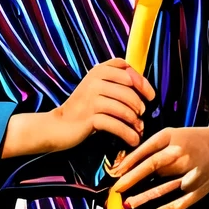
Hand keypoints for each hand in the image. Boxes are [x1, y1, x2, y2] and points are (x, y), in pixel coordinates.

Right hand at [1, 57, 153, 160]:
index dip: (142, 81)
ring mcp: (91, 98)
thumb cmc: (82, 110)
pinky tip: (133, 140)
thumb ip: (115, 84)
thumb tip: (144, 89)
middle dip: (139, 105)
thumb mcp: (96, 90)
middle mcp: (94, 81)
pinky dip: (128, 134)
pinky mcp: (90, 117)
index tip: (150, 96)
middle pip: (129, 89)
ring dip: (135, 121)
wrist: (58, 127)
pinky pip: (116, 124)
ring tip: (138, 130)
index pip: (126, 68)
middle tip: (141, 117)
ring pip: (124, 107)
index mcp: (98, 71)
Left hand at [112, 120, 208, 208]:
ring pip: (162, 188)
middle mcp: (182, 154)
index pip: (146, 151)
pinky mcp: (197, 191)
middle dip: (131, 179)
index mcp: (173, 138)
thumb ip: (152, 147)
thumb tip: (125, 164)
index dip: (128, 163)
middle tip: (115, 189)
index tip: (114, 172)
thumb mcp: (172, 135)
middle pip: (152, 167)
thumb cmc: (193, 140)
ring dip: (142, 197)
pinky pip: (175, 205)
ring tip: (126, 204)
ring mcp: (191, 174)